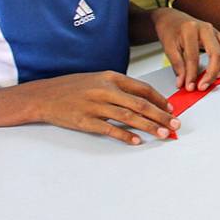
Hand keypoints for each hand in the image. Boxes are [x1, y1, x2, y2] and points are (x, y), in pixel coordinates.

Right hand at [27, 71, 178, 144]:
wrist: (43, 96)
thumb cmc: (73, 88)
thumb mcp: (98, 80)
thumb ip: (120, 88)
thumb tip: (145, 100)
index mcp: (111, 77)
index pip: (143, 88)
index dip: (160, 100)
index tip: (171, 110)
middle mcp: (105, 90)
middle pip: (140, 104)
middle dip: (161, 116)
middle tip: (175, 125)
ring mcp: (95, 106)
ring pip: (129, 117)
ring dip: (149, 127)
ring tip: (164, 134)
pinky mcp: (85, 121)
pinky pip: (109, 129)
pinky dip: (125, 136)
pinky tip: (137, 141)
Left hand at [151, 8, 219, 90]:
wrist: (171, 18)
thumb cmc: (170, 30)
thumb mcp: (168, 47)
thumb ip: (177, 65)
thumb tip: (183, 82)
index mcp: (190, 29)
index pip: (194, 57)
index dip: (192, 75)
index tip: (189, 86)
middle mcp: (206, 28)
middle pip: (217, 53)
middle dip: (211, 73)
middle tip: (203, 86)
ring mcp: (215, 30)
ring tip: (216, 77)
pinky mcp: (219, 34)